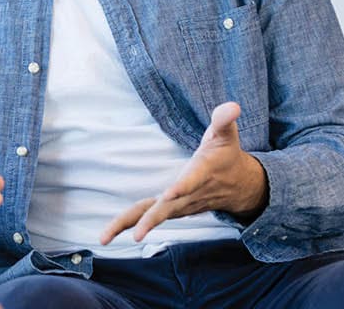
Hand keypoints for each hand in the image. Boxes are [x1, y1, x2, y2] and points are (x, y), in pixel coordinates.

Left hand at [99, 102, 265, 244]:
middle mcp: (189, 194)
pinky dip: (128, 224)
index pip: (191, 181)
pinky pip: (147, 216)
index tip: (170, 193)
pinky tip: (108, 234)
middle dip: (152, 220)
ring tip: (104, 237)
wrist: (238, 187)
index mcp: (202, 173)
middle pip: (168, 208)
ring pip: (153, 216)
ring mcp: (179, 205)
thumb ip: (224, 120)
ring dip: (130, 225)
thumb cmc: (226, 155)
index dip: (182, 187)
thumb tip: (233, 106)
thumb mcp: (227, 135)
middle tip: (137, 233)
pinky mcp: (171, 209)